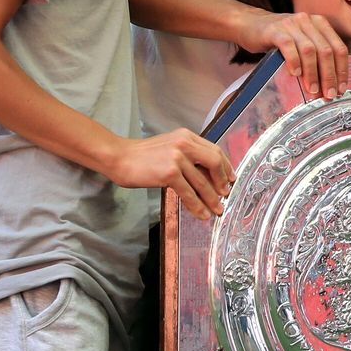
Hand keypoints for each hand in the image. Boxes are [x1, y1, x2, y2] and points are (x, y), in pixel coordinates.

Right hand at [110, 129, 233, 220]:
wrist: (119, 157)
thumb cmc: (142, 155)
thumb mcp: (169, 147)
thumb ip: (188, 155)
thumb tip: (207, 175)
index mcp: (186, 136)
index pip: (214, 150)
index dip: (226, 166)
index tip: (231, 178)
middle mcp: (184, 144)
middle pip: (214, 162)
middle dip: (223, 180)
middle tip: (226, 194)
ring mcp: (177, 158)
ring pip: (202, 181)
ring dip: (212, 198)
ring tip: (217, 209)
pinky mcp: (169, 173)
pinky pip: (188, 193)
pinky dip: (197, 205)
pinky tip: (201, 214)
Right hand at [240, 9, 348, 99]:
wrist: (248, 23)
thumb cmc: (278, 37)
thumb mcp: (302, 41)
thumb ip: (317, 54)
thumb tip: (331, 82)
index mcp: (320, 24)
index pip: (339, 48)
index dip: (342, 70)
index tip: (341, 88)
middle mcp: (308, 21)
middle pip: (326, 50)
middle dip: (329, 75)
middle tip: (328, 94)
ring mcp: (291, 24)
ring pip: (309, 50)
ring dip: (313, 73)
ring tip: (312, 89)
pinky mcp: (275, 30)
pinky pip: (288, 46)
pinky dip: (294, 61)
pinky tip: (295, 74)